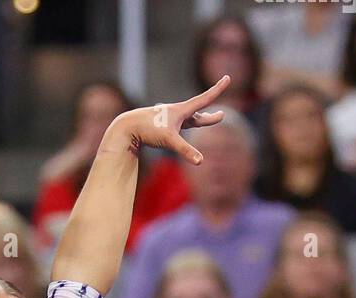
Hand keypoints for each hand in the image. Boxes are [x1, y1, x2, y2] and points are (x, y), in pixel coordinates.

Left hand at [102, 76, 232, 165]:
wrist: (127, 127)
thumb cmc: (148, 130)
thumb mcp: (169, 141)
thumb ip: (186, 151)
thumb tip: (201, 161)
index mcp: (181, 110)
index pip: (205, 99)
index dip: (218, 89)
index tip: (228, 77)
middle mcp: (176, 112)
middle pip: (198, 113)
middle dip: (210, 116)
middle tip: (222, 115)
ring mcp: (168, 118)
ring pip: (188, 119)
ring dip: (198, 120)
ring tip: (207, 120)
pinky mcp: (160, 125)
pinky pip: (177, 125)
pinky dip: (183, 126)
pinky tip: (179, 127)